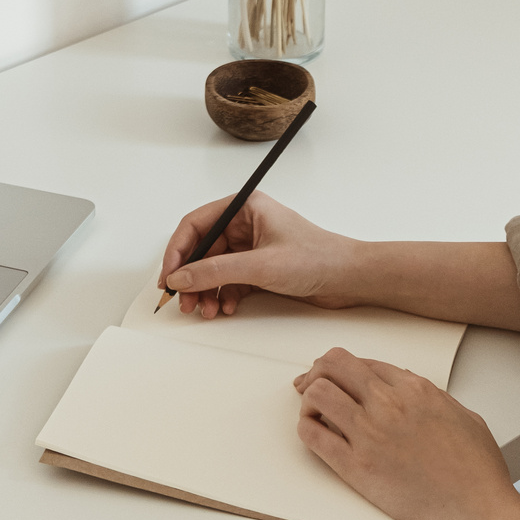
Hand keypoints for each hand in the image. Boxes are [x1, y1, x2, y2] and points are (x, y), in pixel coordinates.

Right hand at [159, 192, 357, 317]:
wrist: (350, 278)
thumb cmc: (317, 258)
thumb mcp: (261, 265)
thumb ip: (216, 271)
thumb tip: (180, 277)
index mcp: (244, 208)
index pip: (196, 225)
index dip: (178, 251)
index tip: (168, 277)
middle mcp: (245, 224)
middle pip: (202, 250)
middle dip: (191, 277)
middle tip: (184, 301)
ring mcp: (251, 247)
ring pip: (213, 269)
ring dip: (206, 291)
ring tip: (206, 310)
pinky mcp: (259, 268)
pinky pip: (228, 281)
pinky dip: (223, 296)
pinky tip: (227, 308)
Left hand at [295, 348, 519, 519]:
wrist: (474, 511)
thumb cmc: (476, 472)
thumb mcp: (463, 416)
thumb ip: (432, 398)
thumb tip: (411, 390)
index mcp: (415, 389)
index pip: (363, 362)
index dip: (344, 368)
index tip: (333, 375)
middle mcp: (388, 403)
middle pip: (334, 365)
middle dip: (318, 371)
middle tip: (311, 384)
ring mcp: (369, 433)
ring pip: (318, 393)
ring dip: (309, 398)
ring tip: (314, 412)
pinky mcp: (356, 466)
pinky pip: (314, 436)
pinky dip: (307, 428)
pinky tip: (314, 433)